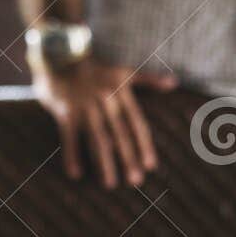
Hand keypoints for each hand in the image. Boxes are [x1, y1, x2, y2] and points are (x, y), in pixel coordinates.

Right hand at [31, 58, 174, 187]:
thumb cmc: (95, 68)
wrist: (61, 52)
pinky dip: (72, 155)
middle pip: (120, 135)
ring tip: (110, 184)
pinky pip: (69, 137)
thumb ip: (148, 80)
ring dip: (104, 163)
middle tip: (135, 181)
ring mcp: (85, 107)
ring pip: (98, 139)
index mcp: (121, 94)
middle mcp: (105, 101)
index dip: (144, 145)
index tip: (150, 166)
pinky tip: (76, 174)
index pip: (137, 124)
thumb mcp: (124, 71)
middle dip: (128, 159)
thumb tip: (174, 83)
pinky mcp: (66, 111)